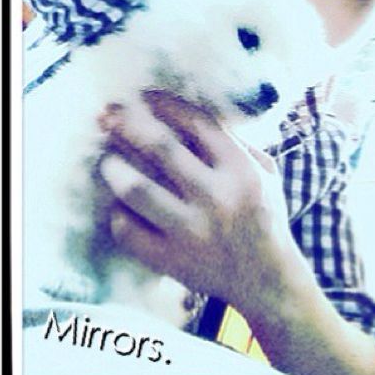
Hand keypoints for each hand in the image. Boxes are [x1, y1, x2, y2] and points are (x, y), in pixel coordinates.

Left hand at [97, 91, 297, 312]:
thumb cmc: (265, 217)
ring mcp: (191, 231)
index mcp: (240, 170)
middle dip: (127, 124)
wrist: (267, 279)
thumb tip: (192, 114)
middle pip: (160, 148)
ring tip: (107, 158)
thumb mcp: (265, 172)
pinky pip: (129, 230)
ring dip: (114, 167)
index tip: (145, 96)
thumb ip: (236, 142)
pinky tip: (119, 202)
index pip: (197, 123)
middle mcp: (215, 196)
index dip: (166, 104)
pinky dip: (118, 212)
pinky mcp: (171, 260)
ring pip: (136, 189)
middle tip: (107, 115)